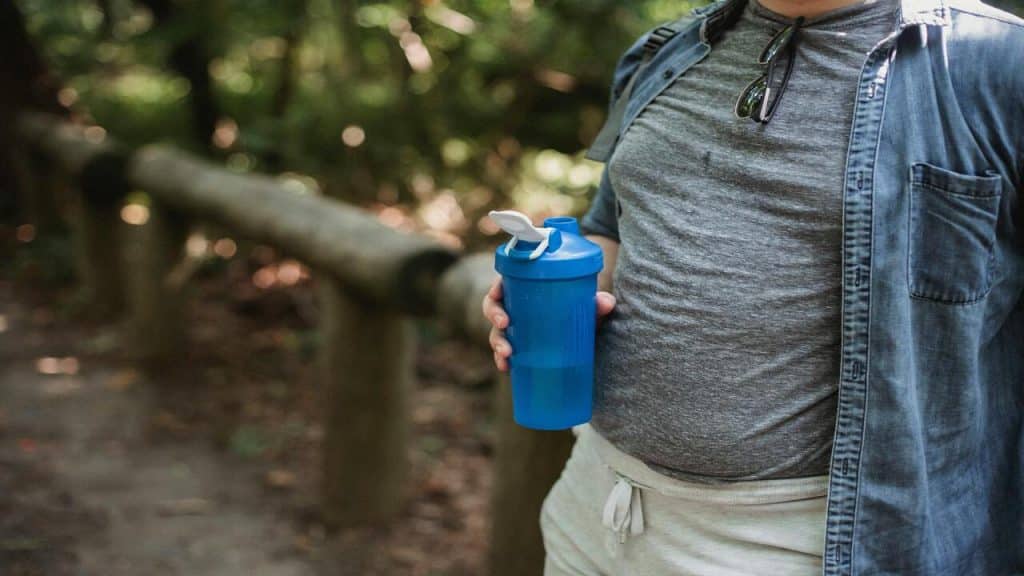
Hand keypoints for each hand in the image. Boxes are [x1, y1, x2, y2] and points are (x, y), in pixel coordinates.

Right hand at [482, 275, 615, 371]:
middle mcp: (516, 307)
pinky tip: (505, 368)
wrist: (585, 335)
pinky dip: (502, 360)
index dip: (496, 285)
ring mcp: (515, 329)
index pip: (505, 282)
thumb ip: (597, 305)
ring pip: (496, 331)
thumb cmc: (580, 312)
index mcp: (526, 289)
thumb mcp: (588, 308)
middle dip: (494, 313)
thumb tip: (607, 302)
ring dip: (496, 342)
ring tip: (507, 353)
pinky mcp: (518, 348)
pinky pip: (503, 353)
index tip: (497, 291)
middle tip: (504, 322)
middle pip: (494, 305)